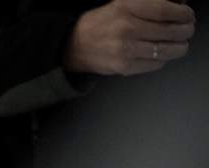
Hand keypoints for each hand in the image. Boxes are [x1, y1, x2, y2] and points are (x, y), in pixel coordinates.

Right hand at [65, 0, 194, 75]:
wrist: (73, 46)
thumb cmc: (101, 23)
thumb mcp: (122, 3)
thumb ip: (150, 3)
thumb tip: (179, 5)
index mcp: (126, 7)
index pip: (166, 10)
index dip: (183, 14)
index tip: (188, 15)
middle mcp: (126, 28)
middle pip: (170, 31)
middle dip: (185, 31)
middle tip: (187, 30)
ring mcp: (125, 49)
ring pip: (166, 50)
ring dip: (179, 47)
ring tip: (180, 44)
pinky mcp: (124, 66)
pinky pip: (155, 64)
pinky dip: (163, 59)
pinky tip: (161, 53)